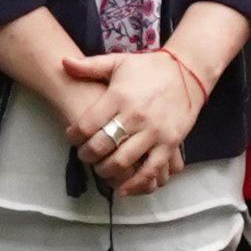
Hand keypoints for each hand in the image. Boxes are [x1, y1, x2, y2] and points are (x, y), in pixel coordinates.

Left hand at [70, 46, 208, 195]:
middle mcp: (135, 116)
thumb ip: (90, 66)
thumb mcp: (118, 62)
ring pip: (122, 161)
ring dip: (106, 170)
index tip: (71, 137)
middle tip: (85, 155)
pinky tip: (123, 189)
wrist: (187, 71)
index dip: (73, 136)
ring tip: (101, 168)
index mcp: (118, 97)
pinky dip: (135, 183)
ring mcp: (154, 132)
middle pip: (101, 146)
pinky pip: (150, 170)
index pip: (86, 125)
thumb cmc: (149, 67)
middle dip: (87, 156)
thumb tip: (63, 63)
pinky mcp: (170, 143)